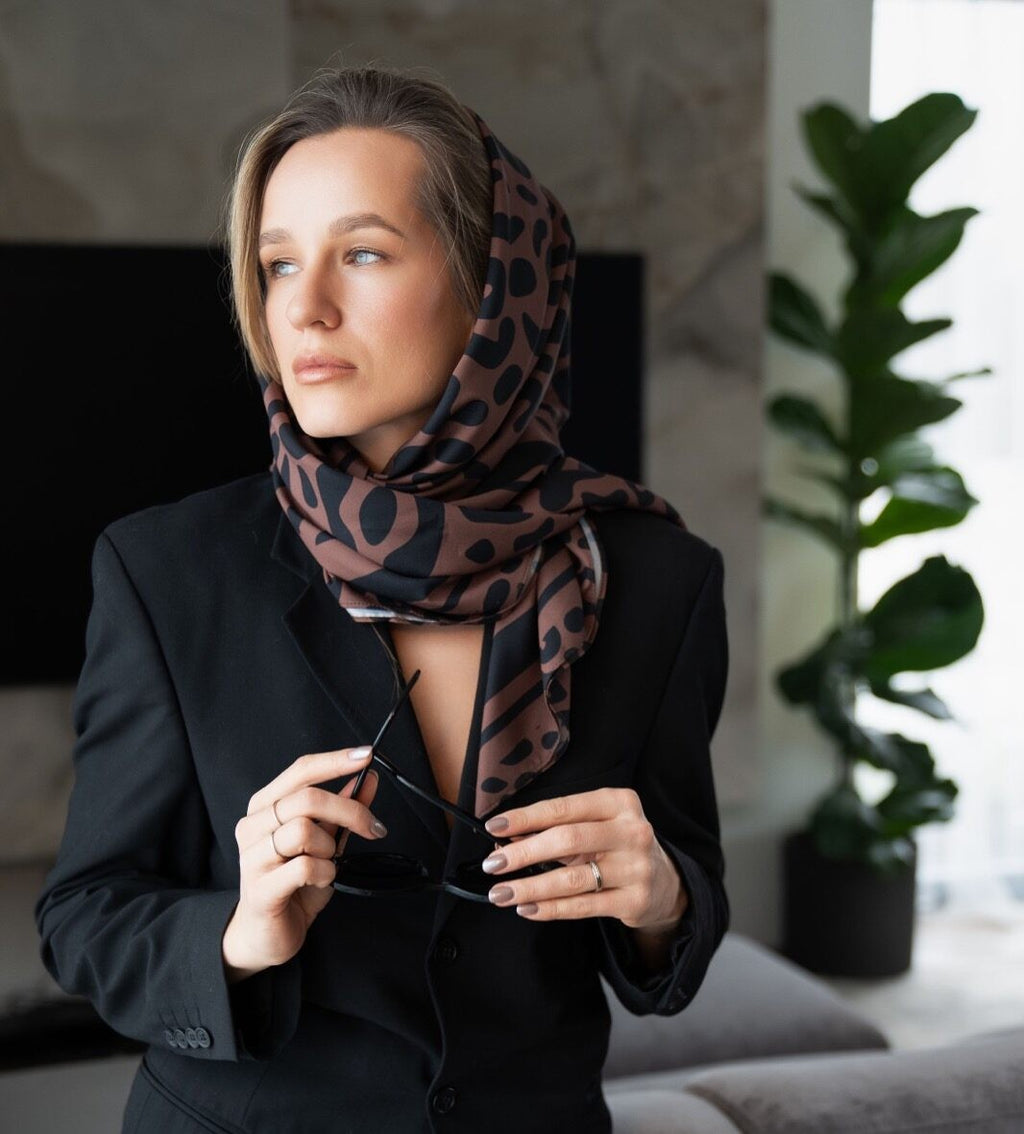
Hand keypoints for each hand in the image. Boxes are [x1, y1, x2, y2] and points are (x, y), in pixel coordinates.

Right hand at [222, 747, 382, 980]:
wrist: (267, 935)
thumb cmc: (295, 883)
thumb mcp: (327, 841)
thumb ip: (344, 809)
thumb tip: (368, 778)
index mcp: (266, 806)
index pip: (300, 770)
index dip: (335, 760)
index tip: (367, 755)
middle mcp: (253, 826)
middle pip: (307, 799)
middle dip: (349, 811)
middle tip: (372, 828)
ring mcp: (252, 857)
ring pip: (303, 830)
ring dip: (330, 848)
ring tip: (328, 863)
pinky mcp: (260, 889)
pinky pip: (305, 866)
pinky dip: (325, 872)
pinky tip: (321, 880)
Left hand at [480, 788, 687, 930]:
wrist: (664, 881)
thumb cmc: (617, 845)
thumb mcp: (596, 825)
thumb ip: (557, 828)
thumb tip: (507, 838)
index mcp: (619, 802)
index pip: (564, 808)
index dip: (526, 817)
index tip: (495, 826)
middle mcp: (632, 831)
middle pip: (567, 840)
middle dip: (523, 853)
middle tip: (493, 864)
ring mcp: (636, 867)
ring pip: (572, 878)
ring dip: (530, 887)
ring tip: (502, 893)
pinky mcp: (635, 900)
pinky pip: (583, 906)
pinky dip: (550, 909)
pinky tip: (528, 908)